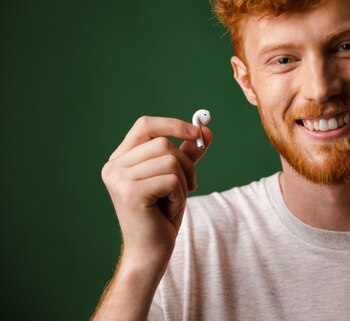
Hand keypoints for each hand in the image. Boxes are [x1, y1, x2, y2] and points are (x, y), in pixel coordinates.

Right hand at [101, 116, 212, 267]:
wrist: (151, 253)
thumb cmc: (162, 215)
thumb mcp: (178, 178)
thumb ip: (188, 153)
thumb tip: (206, 131)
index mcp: (120, 158)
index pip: (146, 125)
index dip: (173, 124)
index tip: (198, 132)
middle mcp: (114, 166)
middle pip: (163, 143)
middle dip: (186, 163)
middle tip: (190, 185)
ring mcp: (119, 179)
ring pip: (170, 160)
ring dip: (182, 182)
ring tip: (173, 200)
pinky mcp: (130, 193)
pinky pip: (171, 179)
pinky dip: (179, 195)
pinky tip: (169, 209)